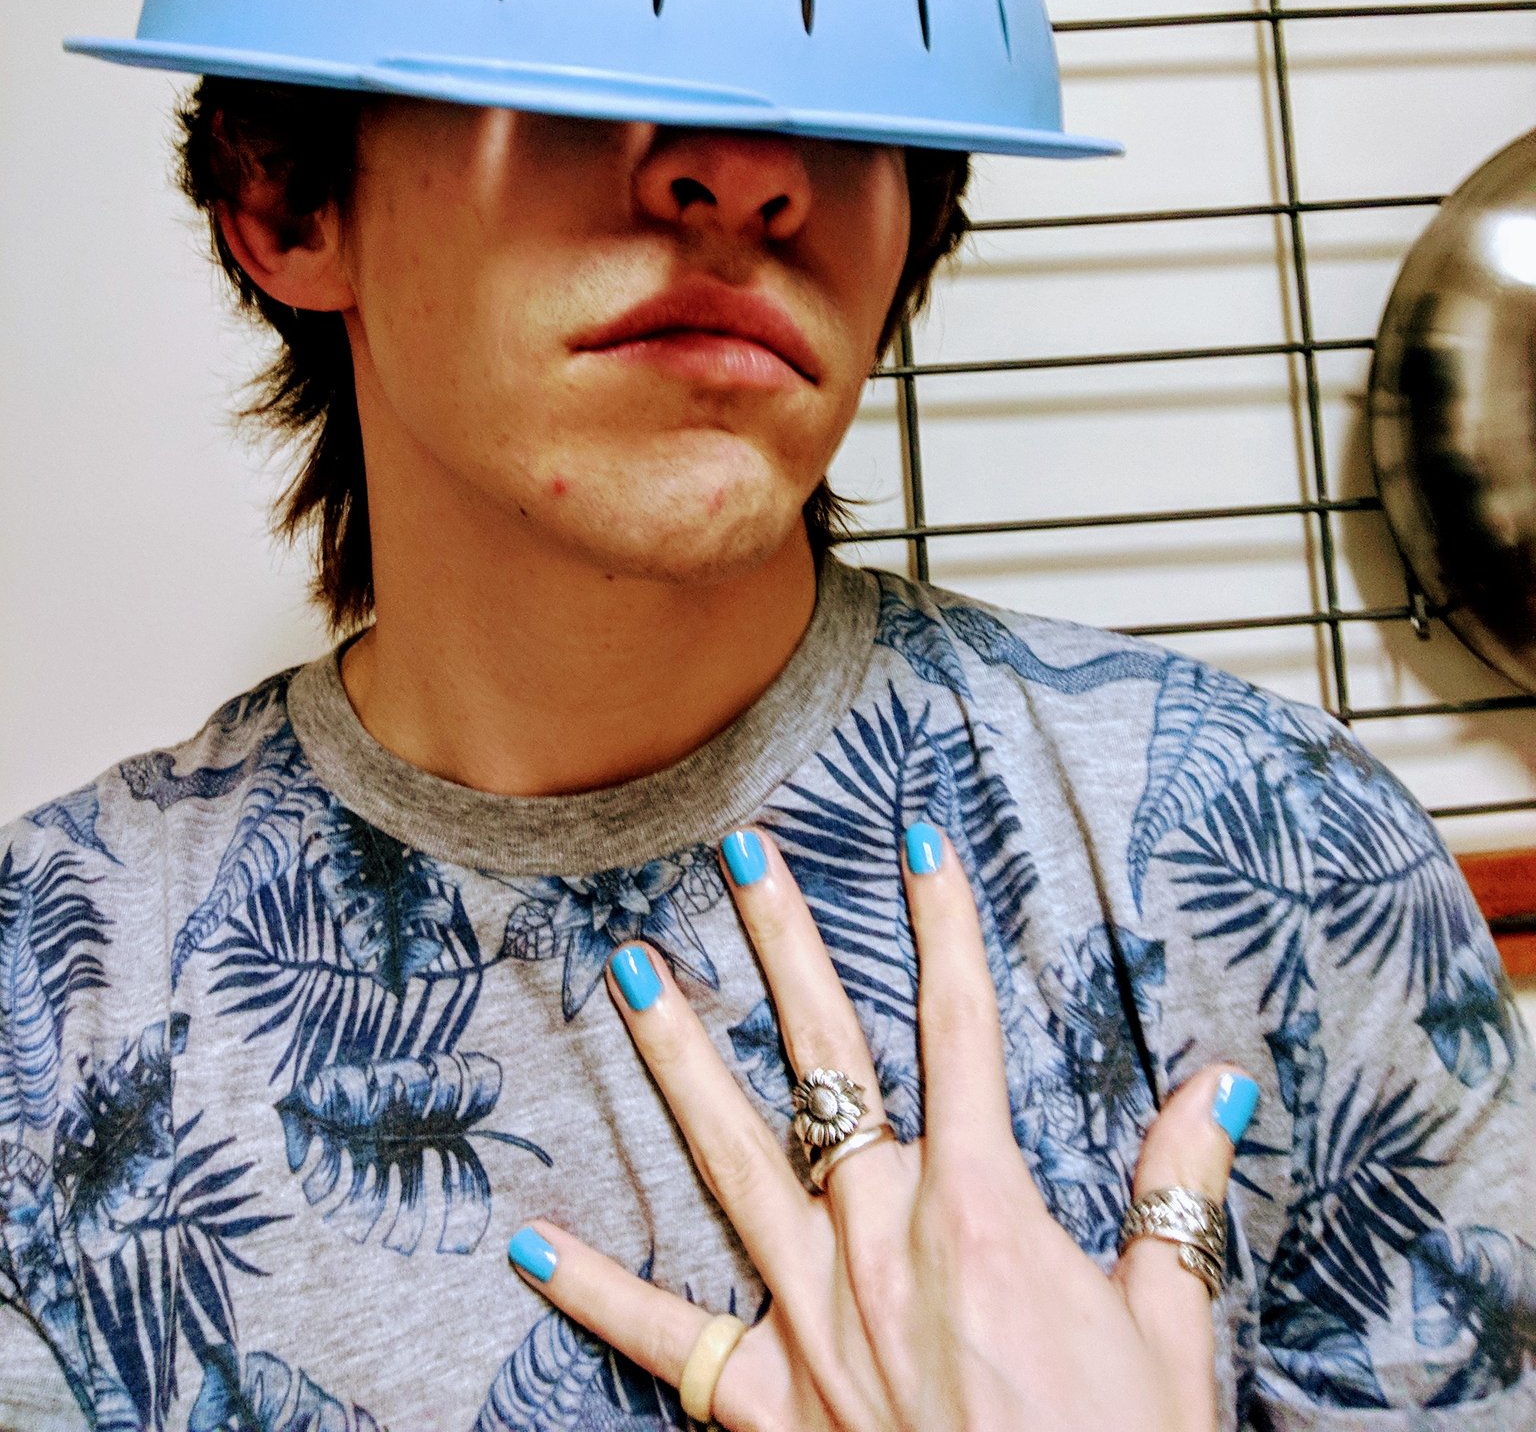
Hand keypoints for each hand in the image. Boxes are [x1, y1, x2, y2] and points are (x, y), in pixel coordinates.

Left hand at [507, 822, 1254, 1430]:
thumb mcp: (1169, 1331)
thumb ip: (1176, 1197)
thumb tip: (1222, 1088)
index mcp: (979, 1210)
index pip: (961, 1029)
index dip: (942, 924)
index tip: (919, 837)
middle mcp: (879, 1240)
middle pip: (826, 1061)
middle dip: (785, 947)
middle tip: (741, 853)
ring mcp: (811, 1317)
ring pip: (731, 1159)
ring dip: (677, 1060)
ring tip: (632, 973)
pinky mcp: (765, 1403)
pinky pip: (665, 1339)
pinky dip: (595, 1293)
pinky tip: (529, 1244)